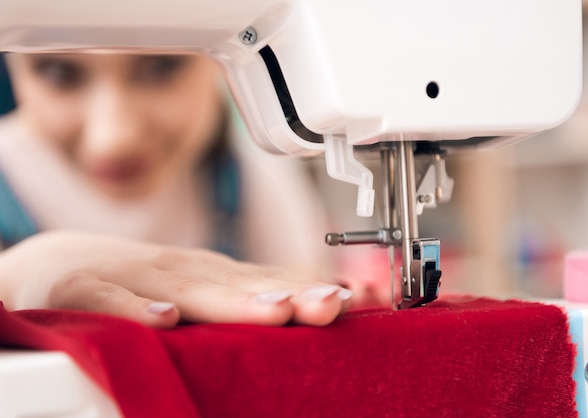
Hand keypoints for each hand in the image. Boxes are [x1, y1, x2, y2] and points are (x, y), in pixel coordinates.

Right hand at [0, 231, 351, 327]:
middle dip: (289, 295)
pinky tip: (165, 320)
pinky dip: (134, 308)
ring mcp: (133, 278)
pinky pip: (108, 298)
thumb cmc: (140, 286)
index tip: (361, 303)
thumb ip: (247, 303)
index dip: (314, 291)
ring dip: (231, 299)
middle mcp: (181, 272)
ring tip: (276, 311)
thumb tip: (313, 310)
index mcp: (211, 276)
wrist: (57, 264)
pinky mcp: (81, 289)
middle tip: (332, 305)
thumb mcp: (199, 292)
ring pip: (184, 287)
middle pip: (238, 284)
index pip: (269, 282)